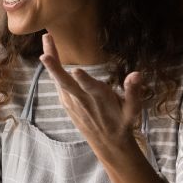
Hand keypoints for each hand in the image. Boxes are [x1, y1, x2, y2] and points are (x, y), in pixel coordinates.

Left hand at [39, 33, 144, 158]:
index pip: (91, 89)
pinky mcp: (67, 103)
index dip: (84, 80)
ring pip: (59, 81)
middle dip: (55, 68)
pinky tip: (49, 55)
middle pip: (66, 83)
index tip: (76, 70)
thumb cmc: (122, 122)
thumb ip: (133, 91)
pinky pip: (58, 84)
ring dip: (52, 62)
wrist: (108, 143)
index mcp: (100, 99)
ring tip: (47, 39)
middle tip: (45, 52)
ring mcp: (72, 102)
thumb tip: (137, 74)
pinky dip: (52, 70)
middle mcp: (83, 100)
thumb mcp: (133, 109)